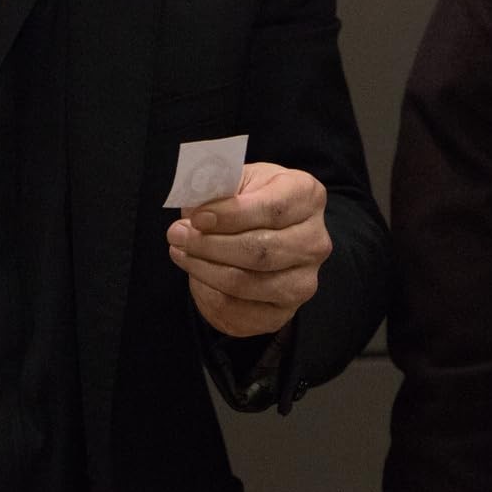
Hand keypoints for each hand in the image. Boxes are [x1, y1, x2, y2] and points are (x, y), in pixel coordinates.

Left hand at [166, 161, 332, 338]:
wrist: (264, 232)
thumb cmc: (249, 200)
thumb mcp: (237, 180)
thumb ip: (218, 187)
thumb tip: (195, 207)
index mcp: (308, 197)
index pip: (272, 210)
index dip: (231, 215)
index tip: (197, 217)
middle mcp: (315, 241)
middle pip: (260, 251)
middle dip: (210, 245)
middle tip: (176, 235)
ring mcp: (303, 280)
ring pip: (247, 283)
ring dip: (204, 269)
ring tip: (181, 252)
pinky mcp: (284, 311)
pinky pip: (240, 311)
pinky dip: (210, 295)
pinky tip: (197, 276)